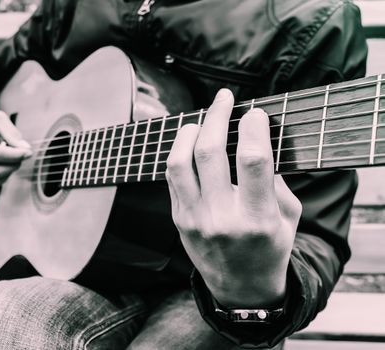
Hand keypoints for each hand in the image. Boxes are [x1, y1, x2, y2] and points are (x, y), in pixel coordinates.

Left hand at [165, 89, 301, 307]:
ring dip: (190, 130)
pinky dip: (181, 152)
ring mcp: (195, 219)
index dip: (253, 128)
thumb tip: (254, 137)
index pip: (252, 161)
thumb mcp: (287, 216)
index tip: (255, 113)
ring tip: (203, 119)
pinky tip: (191, 143)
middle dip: (217, 115)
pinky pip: (172, 176)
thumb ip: (273, 179)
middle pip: (209, 152)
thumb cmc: (270, 247)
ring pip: (180, 162)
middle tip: (225, 98)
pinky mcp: (178, 219)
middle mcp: (222, 218)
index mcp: (258, 218)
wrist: (240, 287)